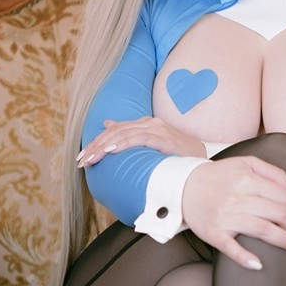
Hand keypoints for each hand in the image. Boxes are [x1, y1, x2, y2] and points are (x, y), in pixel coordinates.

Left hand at [77, 117, 205, 166]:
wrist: (204, 161)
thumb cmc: (179, 157)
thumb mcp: (153, 145)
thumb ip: (132, 135)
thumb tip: (108, 124)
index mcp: (146, 125)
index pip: (116, 131)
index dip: (97, 142)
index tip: (83, 156)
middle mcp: (150, 123)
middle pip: (116, 132)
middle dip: (96, 146)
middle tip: (82, 159)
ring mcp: (157, 129)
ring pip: (124, 134)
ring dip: (105, 147)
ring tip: (91, 158)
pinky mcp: (164, 137)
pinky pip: (139, 138)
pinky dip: (123, 143)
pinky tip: (110, 151)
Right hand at [181, 156, 285, 268]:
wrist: (183, 186)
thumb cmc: (219, 176)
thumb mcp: (246, 163)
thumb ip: (275, 174)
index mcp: (247, 178)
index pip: (284, 196)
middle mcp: (238, 197)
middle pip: (278, 213)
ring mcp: (225, 216)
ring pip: (263, 230)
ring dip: (285, 241)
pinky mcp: (214, 233)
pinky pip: (231, 248)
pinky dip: (245, 258)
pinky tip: (259, 265)